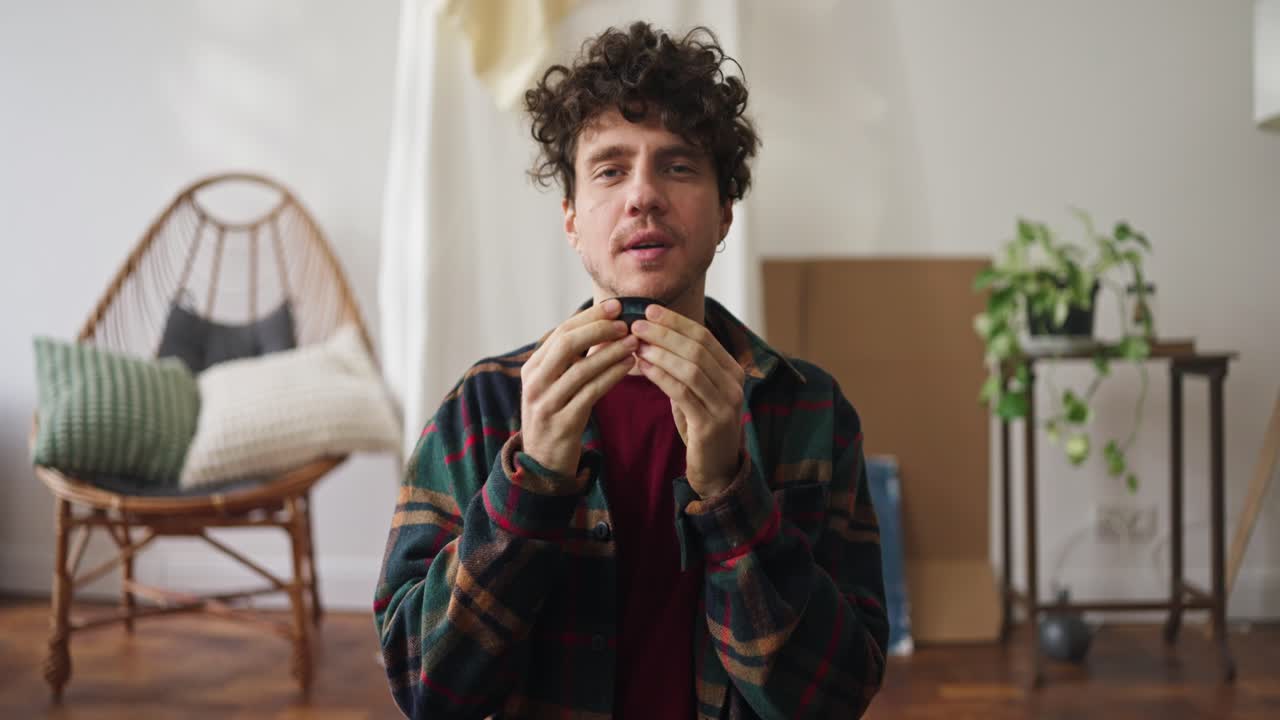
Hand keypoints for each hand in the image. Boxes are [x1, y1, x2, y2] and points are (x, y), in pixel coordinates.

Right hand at [521, 298, 638, 482]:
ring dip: (611, 352)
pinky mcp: (562, 423)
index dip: (589, 317)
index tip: (615, 306)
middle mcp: (534, 383)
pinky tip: (629, 366)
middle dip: (599, 329)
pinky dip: (612, 376)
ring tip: (635, 342)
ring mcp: (546, 404)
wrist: (543, 462)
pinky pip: (591, 393)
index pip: (561, 332)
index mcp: (532, 368)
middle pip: (567, 344)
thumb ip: (572, 359)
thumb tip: (604, 325)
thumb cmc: (557, 415)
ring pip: (581, 369)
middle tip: (626, 322)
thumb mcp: (555, 384)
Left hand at [631, 305, 745, 497]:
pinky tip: (642, 367)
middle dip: (665, 332)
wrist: (717, 469)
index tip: (649, 310)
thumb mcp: (697, 391)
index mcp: (733, 371)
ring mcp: (725, 405)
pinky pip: (683, 393)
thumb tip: (652, 337)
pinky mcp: (710, 424)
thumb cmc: (701, 426)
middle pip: (697, 348)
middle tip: (637, 323)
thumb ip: (684, 367)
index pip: (704, 337)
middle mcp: (734, 385)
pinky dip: (661, 376)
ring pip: (691, 368)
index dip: (676, 322)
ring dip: (660, 352)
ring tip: (635, 343)